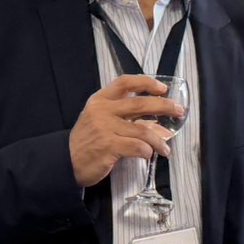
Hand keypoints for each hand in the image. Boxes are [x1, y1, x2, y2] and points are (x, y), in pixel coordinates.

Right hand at [69, 75, 183, 187]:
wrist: (65, 161)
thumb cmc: (86, 142)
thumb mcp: (99, 120)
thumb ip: (123, 116)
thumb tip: (155, 121)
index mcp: (100, 100)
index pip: (125, 82)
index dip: (146, 82)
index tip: (162, 88)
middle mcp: (103, 111)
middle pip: (140, 103)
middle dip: (164, 106)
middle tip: (178, 111)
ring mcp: (106, 128)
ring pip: (143, 129)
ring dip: (159, 139)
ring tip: (166, 147)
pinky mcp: (109, 146)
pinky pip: (138, 147)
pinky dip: (148, 151)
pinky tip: (150, 154)